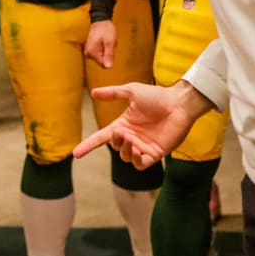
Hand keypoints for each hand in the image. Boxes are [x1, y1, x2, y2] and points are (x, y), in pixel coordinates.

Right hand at [74, 81, 205, 168]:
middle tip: (122, 132)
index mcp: (123, 124)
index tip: (76, 153)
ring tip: (130, 140)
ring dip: (125, 150)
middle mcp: (131, 137)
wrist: (178, 103)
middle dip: (116, 141)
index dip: (89, 145)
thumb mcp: (132, 91)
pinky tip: (137, 150)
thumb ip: (113, 93)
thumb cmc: (157, 95)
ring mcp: (143, 147)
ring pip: (126, 157)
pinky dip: (136, 160)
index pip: (102, 137)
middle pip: (115, 147)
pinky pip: (141, 164)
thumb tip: (93, 93)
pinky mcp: (155, 153)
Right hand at [85, 19, 116, 68]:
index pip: (103, 64)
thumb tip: (108, 67)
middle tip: (109, 43)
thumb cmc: (106, 29)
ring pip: (102, 56)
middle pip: (103, 61)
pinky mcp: (91, 48)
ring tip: (107, 41)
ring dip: (107, 50)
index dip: (110, 57)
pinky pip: (100, 52)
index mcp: (92, 53)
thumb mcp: (110, 42)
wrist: (101, 20)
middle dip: (109, 53)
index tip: (110, 48)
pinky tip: (105, 41)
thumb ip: (109, 55)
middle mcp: (88, 53)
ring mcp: (89, 51)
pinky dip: (105, 48)